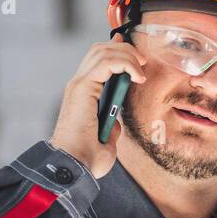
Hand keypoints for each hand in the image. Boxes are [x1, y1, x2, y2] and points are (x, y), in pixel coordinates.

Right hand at [49, 31, 146, 177]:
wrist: (74, 168)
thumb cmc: (86, 159)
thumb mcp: (105, 141)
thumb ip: (110, 127)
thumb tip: (116, 121)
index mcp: (82, 95)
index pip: (97, 61)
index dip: (116, 50)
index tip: (134, 51)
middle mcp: (78, 86)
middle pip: (100, 50)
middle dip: (125, 49)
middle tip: (142, 61)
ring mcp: (79, 86)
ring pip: (102, 51)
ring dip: (127, 54)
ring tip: (141, 68)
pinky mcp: (82, 89)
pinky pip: (105, 63)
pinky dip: (124, 63)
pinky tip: (136, 76)